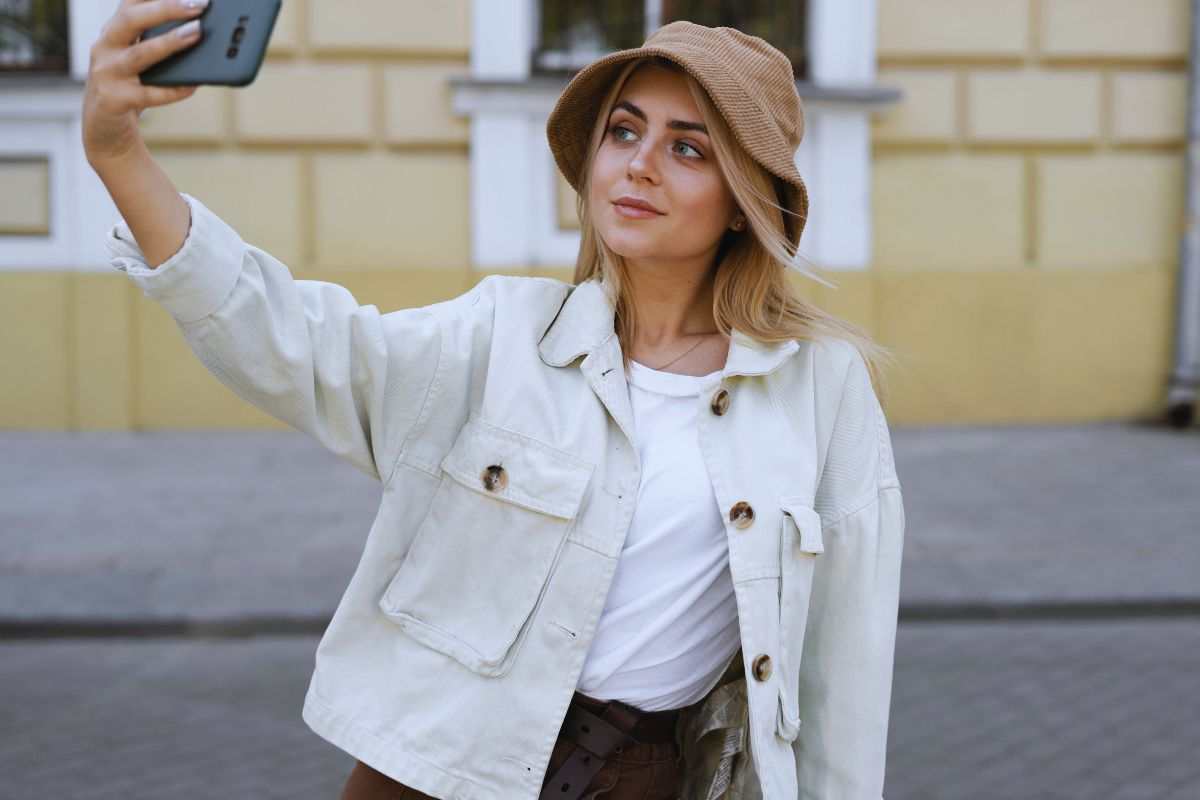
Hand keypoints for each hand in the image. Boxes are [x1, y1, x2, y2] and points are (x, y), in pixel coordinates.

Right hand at [82, 0, 208, 164]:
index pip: (131, 1)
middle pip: (131, 19)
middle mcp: (105, 46)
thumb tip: (205, 31)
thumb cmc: (132, 84)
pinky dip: (172, 90)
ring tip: (198, 33)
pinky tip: (193, 86)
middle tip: (199, 4)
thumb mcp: (142, 58)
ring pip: (140, 54)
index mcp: (114, 31)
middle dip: (166, 8)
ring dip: (170, 43)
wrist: (104, 126)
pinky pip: (148, 94)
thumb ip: (163, 42)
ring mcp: (107, 73)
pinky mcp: (114, 100)